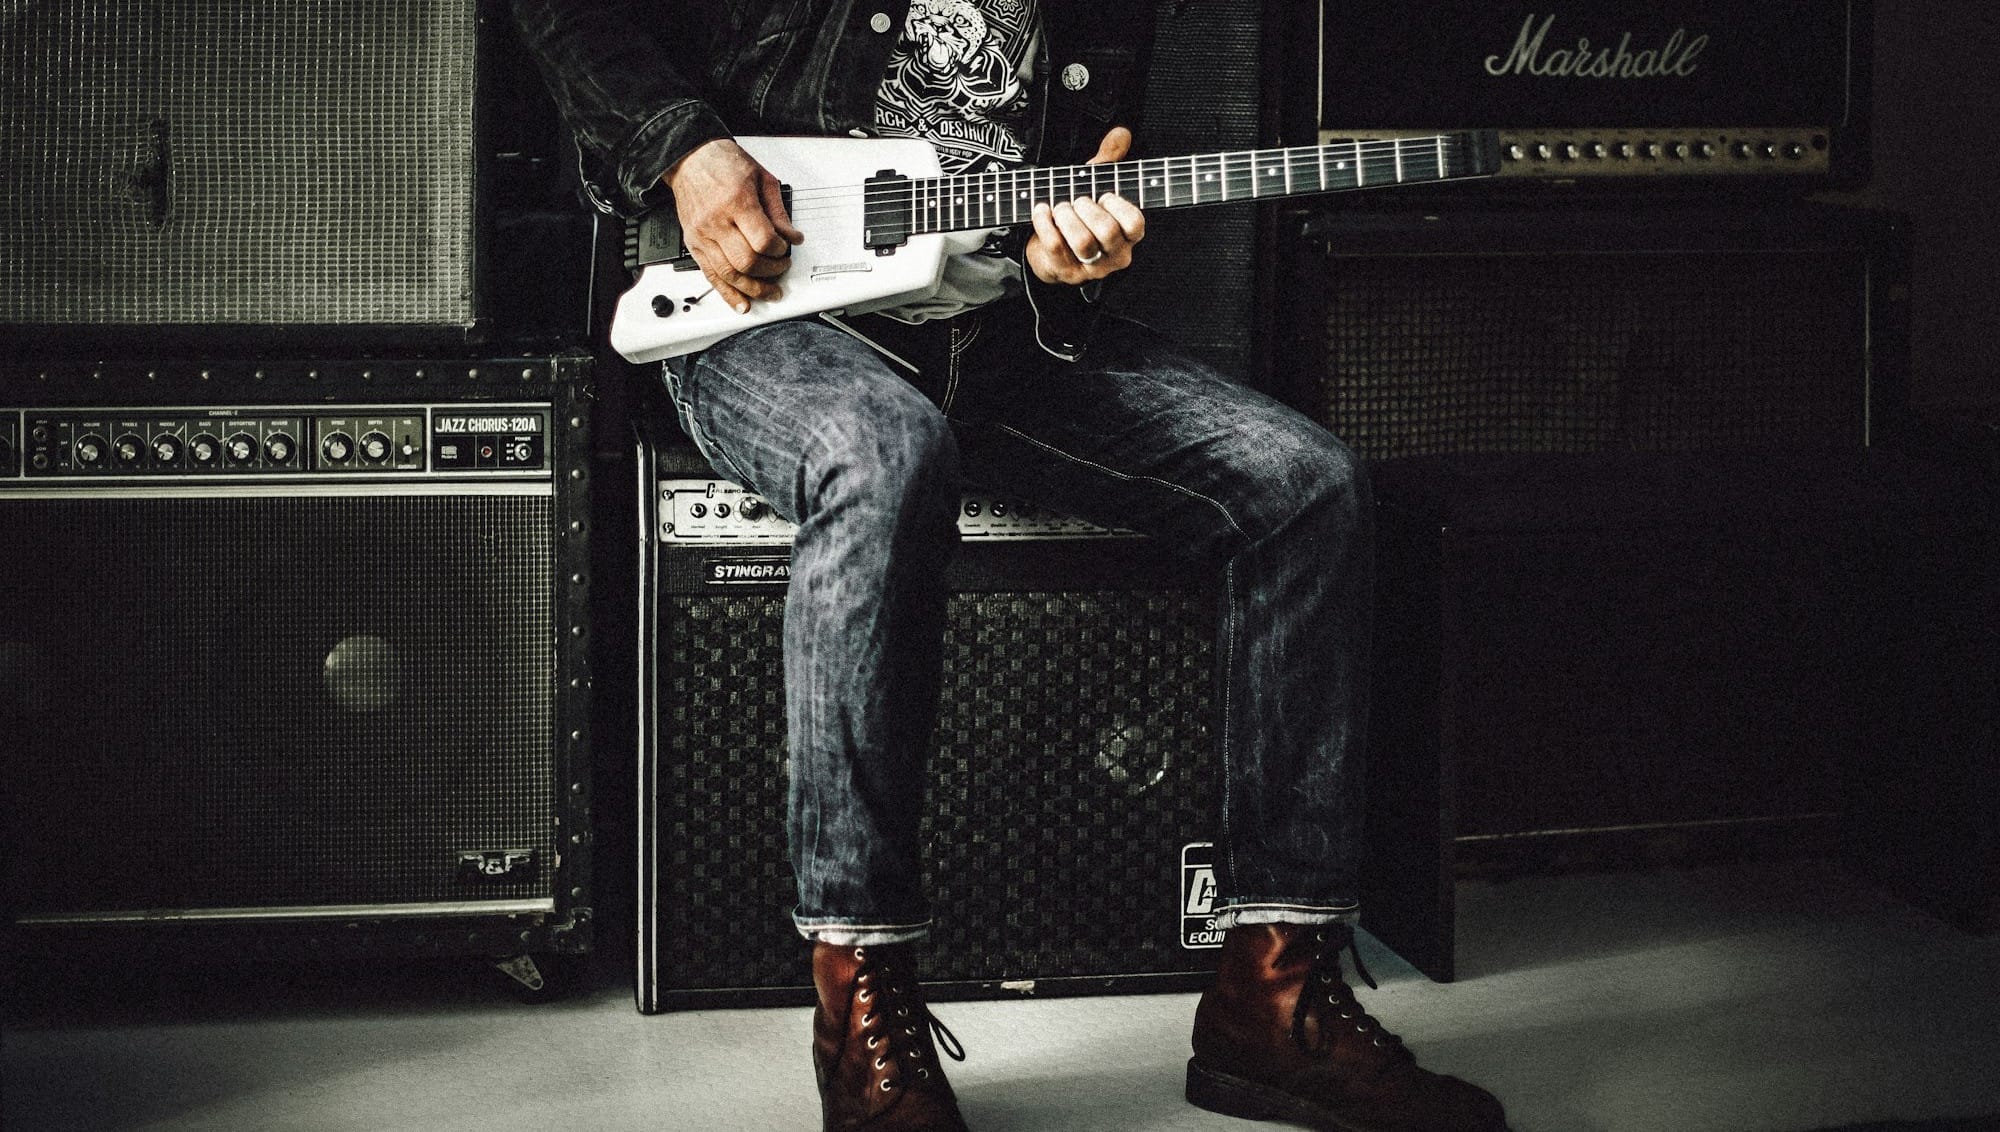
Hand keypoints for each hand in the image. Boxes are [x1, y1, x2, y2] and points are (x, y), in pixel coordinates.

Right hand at [664, 138, 805, 312]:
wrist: (691, 159)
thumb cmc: (724, 164)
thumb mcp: (762, 178)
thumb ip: (779, 211)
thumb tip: (793, 237)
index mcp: (736, 201)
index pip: (762, 240)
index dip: (779, 250)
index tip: (785, 248)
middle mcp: (717, 221)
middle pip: (746, 262)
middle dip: (770, 271)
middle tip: (781, 267)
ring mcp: (703, 235)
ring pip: (729, 275)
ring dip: (753, 289)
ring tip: (769, 292)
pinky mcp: (694, 244)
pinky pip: (710, 276)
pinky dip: (727, 294)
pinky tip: (741, 304)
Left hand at [1026, 126, 1145, 285]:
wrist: (1050, 253)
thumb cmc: (1079, 218)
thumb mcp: (1093, 186)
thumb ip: (1109, 160)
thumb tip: (1121, 133)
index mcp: (1128, 236)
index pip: (1135, 224)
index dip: (1118, 206)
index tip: (1103, 195)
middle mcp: (1114, 255)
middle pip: (1107, 232)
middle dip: (1086, 209)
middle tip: (1075, 200)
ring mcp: (1091, 268)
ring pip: (1082, 242)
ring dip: (1067, 217)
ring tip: (1059, 207)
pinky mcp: (1065, 272)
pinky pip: (1055, 245)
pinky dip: (1044, 223)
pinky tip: (1041, 210)